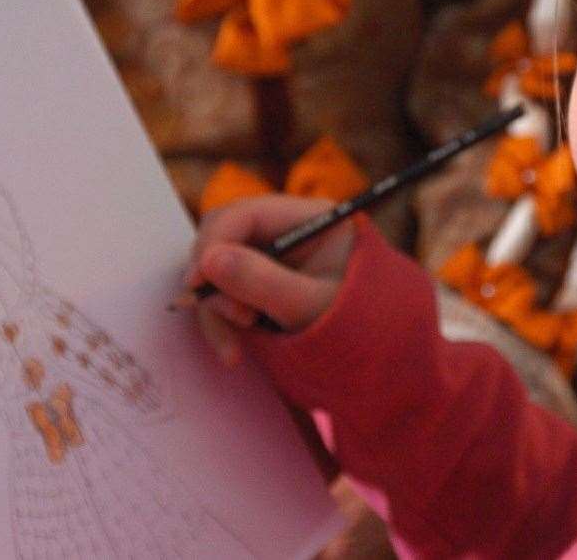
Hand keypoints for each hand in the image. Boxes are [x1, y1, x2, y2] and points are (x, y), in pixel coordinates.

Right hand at [183, 195, 358, 364]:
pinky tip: (233, 352)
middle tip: (237, 320)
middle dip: (216, 281)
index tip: (196, 282)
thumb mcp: (312, 307)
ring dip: (217, 309)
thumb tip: (209, 259)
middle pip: (223, 237)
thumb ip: (263, 282)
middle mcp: (286, 231)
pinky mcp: (259, 286)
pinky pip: (222, 295)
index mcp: (310, 219)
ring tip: (237, 347)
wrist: (380, 362)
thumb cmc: (359, 329)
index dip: (214, 243)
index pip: (246, 213)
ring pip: (216, 270)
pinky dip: (220, 322)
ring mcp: (270, 259)